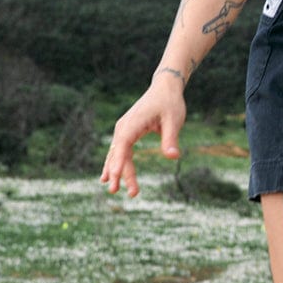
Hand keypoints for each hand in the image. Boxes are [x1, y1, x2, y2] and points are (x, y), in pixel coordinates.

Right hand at [100, 72, 186, 197]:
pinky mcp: (127, 132)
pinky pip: (119, 151)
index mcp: (134, 122)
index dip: (118, 161)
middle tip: (130, 194)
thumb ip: (171, 138)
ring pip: (118, 154)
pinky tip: (108, 177)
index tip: (114, 176)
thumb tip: (174, 157)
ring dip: (117, 172)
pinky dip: (115, 163)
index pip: (123, 144)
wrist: (165, 88)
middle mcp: (124, 127)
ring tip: (115, 190)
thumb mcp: (174, 120)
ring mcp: (123, 130)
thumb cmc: (170, 103)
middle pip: (119, 153)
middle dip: (122, 174)